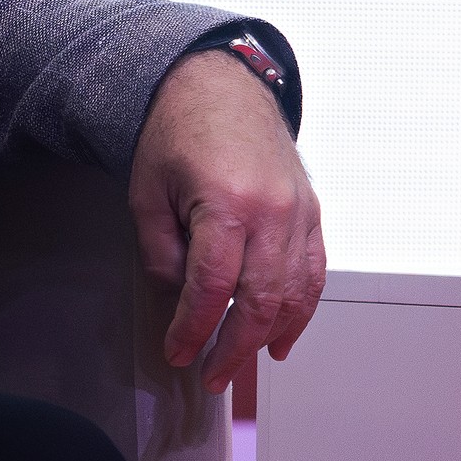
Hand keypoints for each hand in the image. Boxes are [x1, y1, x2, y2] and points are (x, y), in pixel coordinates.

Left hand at [129, 47, 325, 392]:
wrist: (218, 84)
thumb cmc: (175, 134)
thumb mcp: (147, 192)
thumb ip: (162, 253)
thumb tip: (178, 303)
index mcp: (226, 203)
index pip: (213, 286)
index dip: (194, 328)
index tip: (177, 353)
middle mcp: (273, 211)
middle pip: (260, 299)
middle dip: (234, 347)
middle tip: (211, 376)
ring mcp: (300, 212)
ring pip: (294, 293)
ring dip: (269, 336)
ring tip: (242, 365)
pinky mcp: (313, 211)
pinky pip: (313, 273)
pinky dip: (300, 310)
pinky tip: (281, 335)